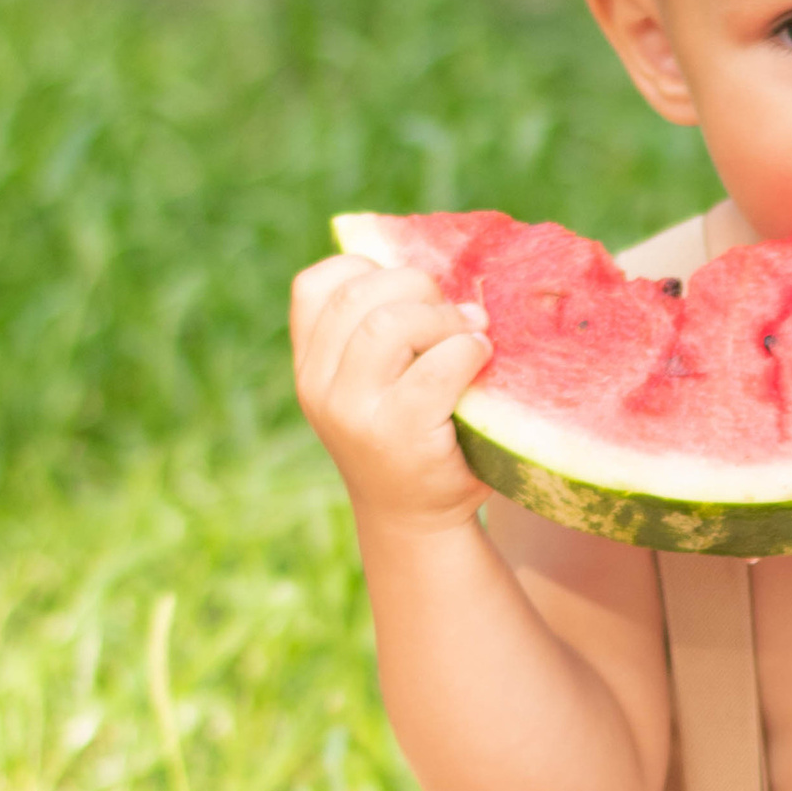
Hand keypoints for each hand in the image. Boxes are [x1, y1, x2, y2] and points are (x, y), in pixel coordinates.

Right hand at [290, 252, 491, 528]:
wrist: (416, 521)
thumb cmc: (409, 439)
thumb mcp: (373, 385)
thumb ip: (380, 334)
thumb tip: (441, 274)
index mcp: (310, 367)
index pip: (315, 287)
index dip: (367, 269)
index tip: (407, 292)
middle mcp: (320, 388)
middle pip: (359, 296)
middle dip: (417, 288)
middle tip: (453, 314)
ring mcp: (354, 413)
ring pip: (391, 323)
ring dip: (443, 318)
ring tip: (470, 336)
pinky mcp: (399, 433)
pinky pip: (437, 366)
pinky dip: (467, 350)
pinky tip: (481, 357)